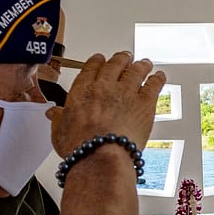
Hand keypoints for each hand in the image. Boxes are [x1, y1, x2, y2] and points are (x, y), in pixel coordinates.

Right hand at [49, 52, 164, 157]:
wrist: (101, 156)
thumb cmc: (81, 147)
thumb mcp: (60, 132)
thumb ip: (59, 119)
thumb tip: (54, 113)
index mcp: (82, 91)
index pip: (91, 68)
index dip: (98, 62)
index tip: (101, 60)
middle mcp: (104, 87)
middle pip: (114, 65)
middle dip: (120, 59)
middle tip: (125, 58)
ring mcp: (126, 93)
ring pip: (135, 71)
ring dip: (141, 65)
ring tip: (144, 63)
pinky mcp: (145, 103)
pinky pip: (153, 85)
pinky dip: (157, 79)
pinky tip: (159, 77)